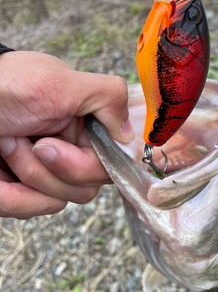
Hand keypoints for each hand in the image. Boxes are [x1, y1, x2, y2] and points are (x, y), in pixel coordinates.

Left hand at [0, 51, 133, 218]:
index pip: (110, 165)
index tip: (50, 145)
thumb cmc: (3, 86)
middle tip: (28, 140)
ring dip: (27, 174)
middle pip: (87, 188)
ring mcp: (45, 175)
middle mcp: (70, 153)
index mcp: (84, 127)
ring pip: (59, 201)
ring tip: (6, 143)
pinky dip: (12, 194)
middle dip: (53, 168)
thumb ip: (107, 97)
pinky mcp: (22, 193)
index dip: (85, 165)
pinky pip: (32, 209)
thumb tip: (131, 134)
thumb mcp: (59, 82)